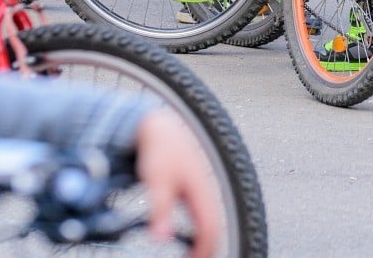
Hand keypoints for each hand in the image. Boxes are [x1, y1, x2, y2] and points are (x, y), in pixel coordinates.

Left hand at [135, 109, 218, 257]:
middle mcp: (207, 190)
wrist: (161, 127)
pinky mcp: (197, 187)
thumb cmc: (160, 150)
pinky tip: (188, 236)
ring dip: (205, 239)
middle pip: (216, 227)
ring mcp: (204, 188)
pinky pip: (205, 213)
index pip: (210, 229)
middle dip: (208, 248)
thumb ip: (160, 210)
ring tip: (193, 254)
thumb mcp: (156, 181)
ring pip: (212, 220)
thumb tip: (162, 239)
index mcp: (201, 190)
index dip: (203, 250)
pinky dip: (200, 229)